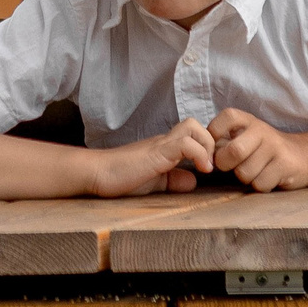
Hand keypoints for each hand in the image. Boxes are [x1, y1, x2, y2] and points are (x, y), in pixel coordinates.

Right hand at [85, 120, 214, 196]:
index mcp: (164, 148)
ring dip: (207, 145)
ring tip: (206, 167)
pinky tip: (200, 170)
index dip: (206, 147)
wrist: (97, 173)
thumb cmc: (120, 178)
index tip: (209, 168)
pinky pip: (184, 143)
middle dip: (210, 142)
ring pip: (192, 127)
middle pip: (195, 124)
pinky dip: (198, 153)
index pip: (192, 135)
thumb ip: (172, 180)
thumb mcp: (154, 182)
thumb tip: (192, 181)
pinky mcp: (157, 151)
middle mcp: (164, 141)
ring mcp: (160, 144)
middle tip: (209, 165)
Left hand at [210, 109, 307, 190]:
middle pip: (234, 151)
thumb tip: (200, 153)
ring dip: (244, 178)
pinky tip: (266, 177)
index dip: (215, 132)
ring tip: (253, 171)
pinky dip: (258, 186)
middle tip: (230, 167)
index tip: (215, 146)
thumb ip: (223, 140)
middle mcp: (262, 130)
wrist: (300, 156)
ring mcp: (275, 147)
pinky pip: (259, 184)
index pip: (228, 116)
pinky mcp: (285, 165)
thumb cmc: (262, 149)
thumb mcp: (245, 136)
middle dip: (226, 165)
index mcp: (248, 120)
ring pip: (245, 173)